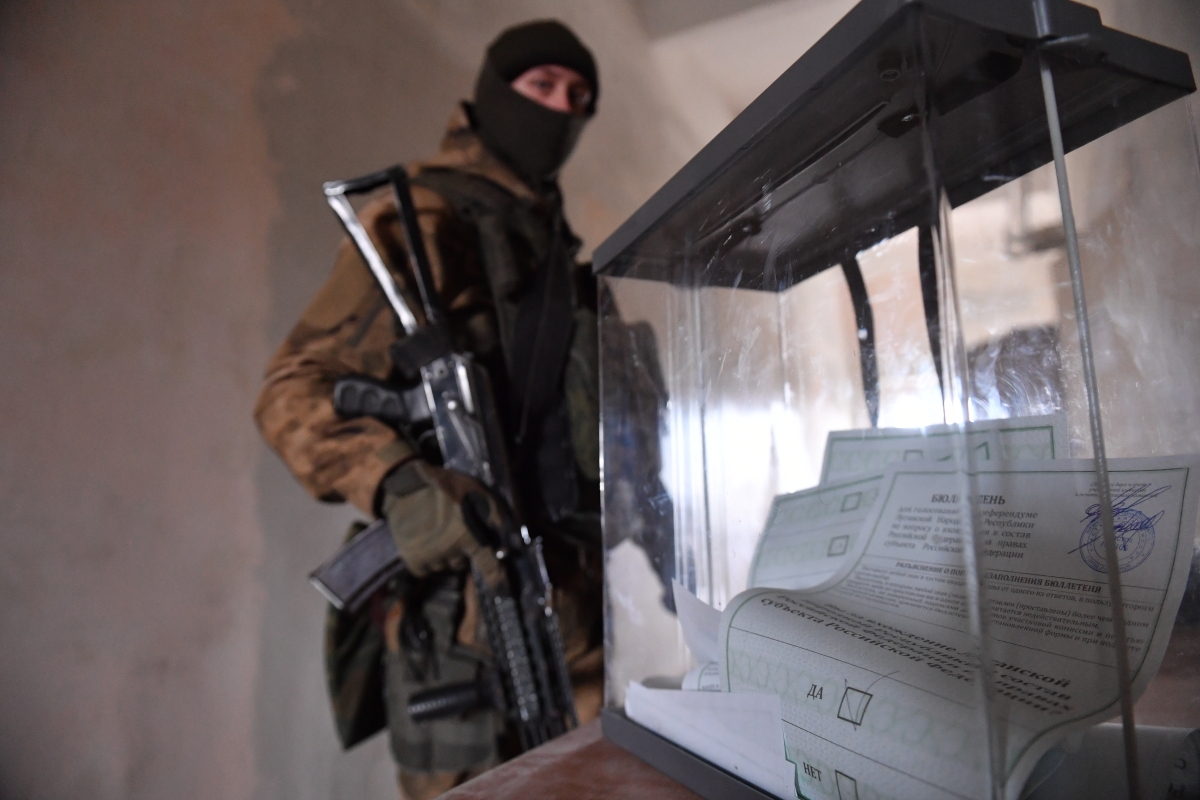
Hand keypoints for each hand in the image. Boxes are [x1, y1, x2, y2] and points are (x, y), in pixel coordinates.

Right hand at [379, 461, 504, 585]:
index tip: (505, 591)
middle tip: (457, 534)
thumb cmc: (448, 486)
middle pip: (463, 563)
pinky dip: (428, 562)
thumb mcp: (479, 491)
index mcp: (469, 536)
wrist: (409, 485)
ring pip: (445, 567)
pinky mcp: (414, 559)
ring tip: (439, 536)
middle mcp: (451, 551)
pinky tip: (427, 544)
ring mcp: (431, 557)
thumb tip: (511, 537)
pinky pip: (426, 571)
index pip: (489, 567)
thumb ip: (496, 514)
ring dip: (445, 557)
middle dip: (463, 552)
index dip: (499, 580)